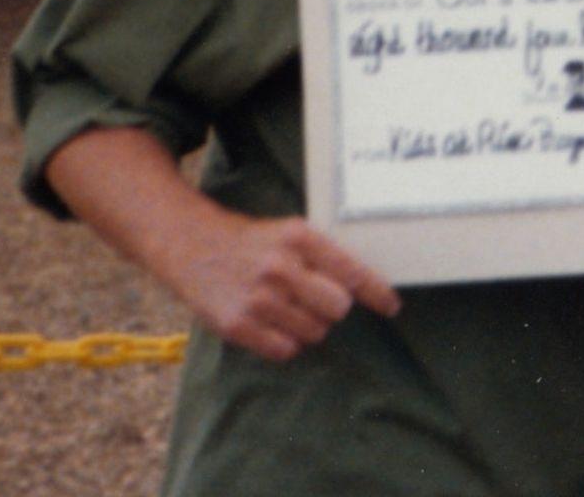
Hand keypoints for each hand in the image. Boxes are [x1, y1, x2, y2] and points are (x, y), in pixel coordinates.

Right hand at [163, 211, 399, 361]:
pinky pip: (285, 350)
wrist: (191, 245)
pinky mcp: (238, 325)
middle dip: (332, 308)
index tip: (392, 307)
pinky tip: (270, 324)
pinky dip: (284, 343)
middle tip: (314, 300)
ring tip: (284, 308)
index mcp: (299, 238)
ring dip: (307, 326)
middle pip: (338, 308)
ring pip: (314, 332)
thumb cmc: (251, 242)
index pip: (351, 272)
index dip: (377, 293)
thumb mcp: (288, 232)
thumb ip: (322, 257)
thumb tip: (363, 289)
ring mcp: (258, 299)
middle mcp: (280, 267)